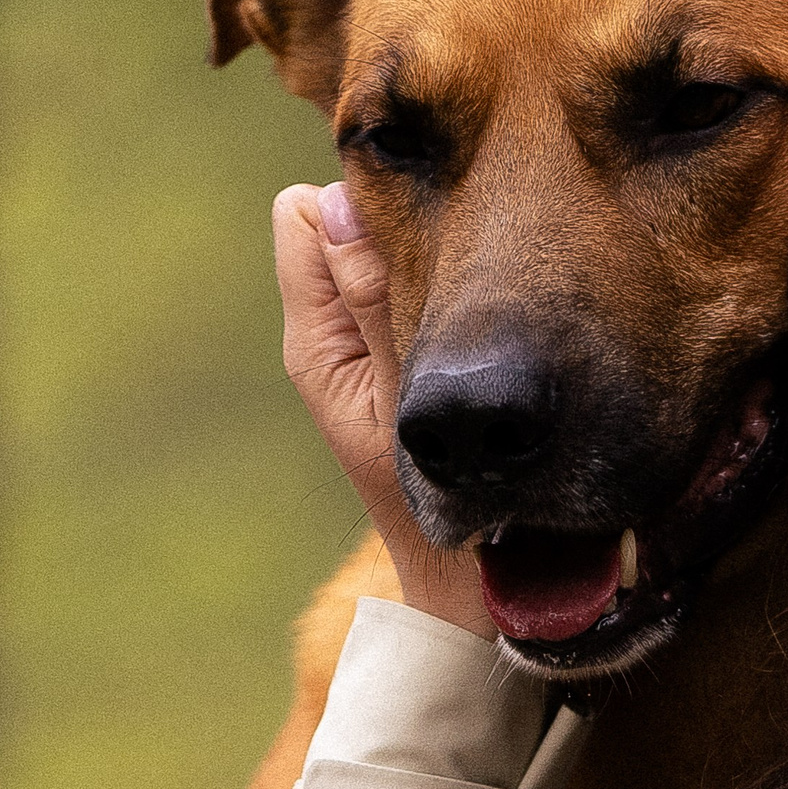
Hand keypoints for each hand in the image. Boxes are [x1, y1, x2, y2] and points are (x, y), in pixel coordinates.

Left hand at [273, 183, 494, 637]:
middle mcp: (330, 337)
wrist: (476, 587)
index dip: (357, 201)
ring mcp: (368, 348)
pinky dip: (442, 280)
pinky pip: (414, 285)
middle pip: (342, 219)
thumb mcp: (408, 399)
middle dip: (391, 218)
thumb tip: (335, 202)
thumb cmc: (446, 502)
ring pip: (383, 251)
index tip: (427, 215)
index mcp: (314, 342)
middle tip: (460, 247)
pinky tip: (483, 308)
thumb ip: (374, 300)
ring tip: (477, 281)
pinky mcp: (407, 360)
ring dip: (424, 251)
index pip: (304, 213)